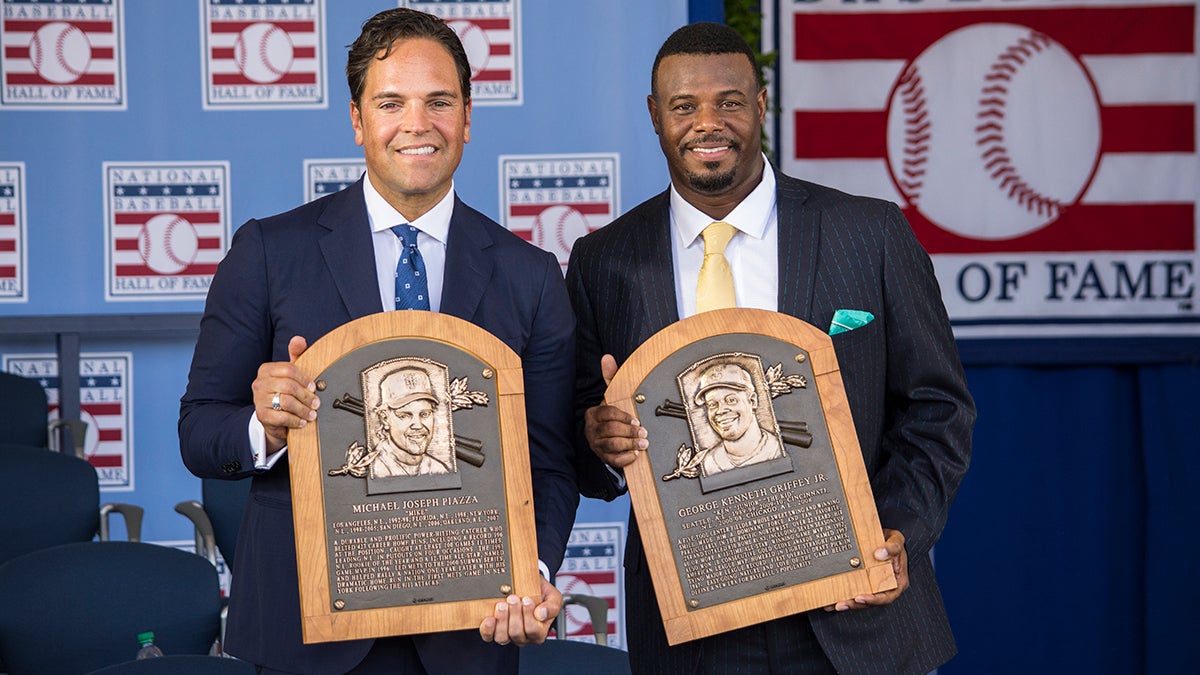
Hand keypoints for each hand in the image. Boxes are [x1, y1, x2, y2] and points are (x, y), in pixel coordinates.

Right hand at [250, 335, 318, 454]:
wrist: (274, 418)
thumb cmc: (285, 392)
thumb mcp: (291, 374)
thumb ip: (296, 356)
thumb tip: (298, 339)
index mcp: (267, 369)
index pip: (289, 369)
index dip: (305, 379)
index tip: (314, 387)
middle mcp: (259, 383)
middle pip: (289, 386)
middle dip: (306, 396)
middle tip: (316, 403)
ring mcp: (258, 399)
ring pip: (286, 402)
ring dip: (303, 409)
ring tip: (312, 414)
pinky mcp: (261, 415)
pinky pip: (282, 416)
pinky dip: (295, 420)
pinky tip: (302, 421)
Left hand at [479, 576, 561, 645]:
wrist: (526, 584)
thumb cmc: (540, 592)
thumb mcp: (553, 597)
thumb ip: (552, 607)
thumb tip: (541, 614)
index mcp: (539, 632)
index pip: (533, 631)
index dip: (528, 616)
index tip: (527, 599)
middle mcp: (523, 636)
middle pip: (517, 633)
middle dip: (514, 614)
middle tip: (513, 598)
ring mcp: (508, 635)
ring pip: (502, 637)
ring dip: (502, 619)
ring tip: (502, 604)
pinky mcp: (494, 631)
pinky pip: (488, 636)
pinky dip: (488, 629)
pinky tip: (490, 618)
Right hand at [584, 355, 646, 468]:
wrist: (604, 436)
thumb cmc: (611, 414)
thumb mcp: (611, 395)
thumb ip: (610, 376)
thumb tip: (607, 357)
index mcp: (593, 414)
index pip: (607, 414)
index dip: (623, 417)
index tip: (636, 420)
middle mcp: (592, 430)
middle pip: (610, 431)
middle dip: (629, 432)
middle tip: (644, 433)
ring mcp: (596, 445)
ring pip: (612, 445)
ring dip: (630, 444)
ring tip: (644, 443)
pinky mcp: (603, 457)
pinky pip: (613, 460)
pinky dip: (625, 458)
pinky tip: (635, 455)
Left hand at [824, 528, 909, 611]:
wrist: (883, 537)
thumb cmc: (893, 541)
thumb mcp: (897, 540)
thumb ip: (892, 548)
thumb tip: (879, 554)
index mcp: (897, 582)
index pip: (886, 597)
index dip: (873, 600)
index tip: (859, 598)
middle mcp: (885, 587)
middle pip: (870, 601)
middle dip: (855, 604)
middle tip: (840, 604)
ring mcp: (873, 586)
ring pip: (860, 599)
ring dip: (847, 602)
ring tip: (833, 604)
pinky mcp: (863, 583)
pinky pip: (854, 590)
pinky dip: (843, 594)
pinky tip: (831, 599)